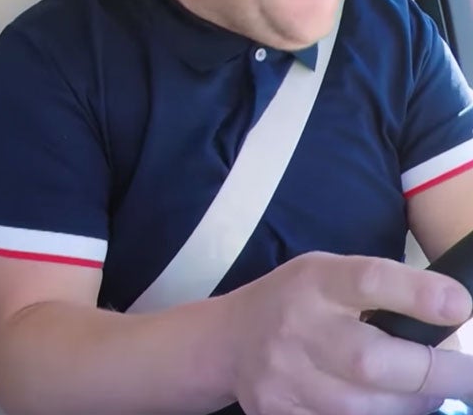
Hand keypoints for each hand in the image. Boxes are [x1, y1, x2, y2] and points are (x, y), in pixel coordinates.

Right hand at [223, 251, 472, 414]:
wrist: (228, 342)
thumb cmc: (296, 303)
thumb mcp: (330, 276)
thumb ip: (384, 293)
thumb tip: (453, 322)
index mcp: (314, 282)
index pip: (367, 282)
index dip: (417, 295)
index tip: (459, 307)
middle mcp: (295, 327)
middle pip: (371, 360)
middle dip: (435, 375)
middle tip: (465, 377)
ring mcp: (284, 377)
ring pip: (363, 408)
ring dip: (409, 405)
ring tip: (422, 394)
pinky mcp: (279, 414)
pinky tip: (382, 406)